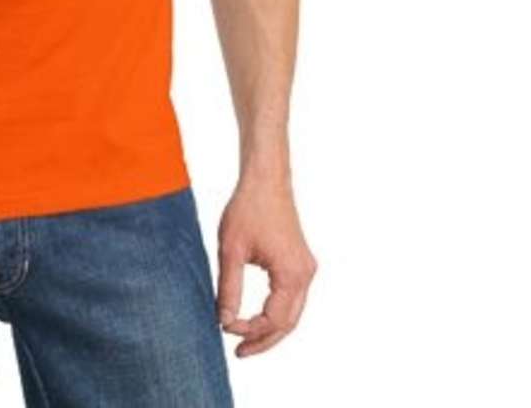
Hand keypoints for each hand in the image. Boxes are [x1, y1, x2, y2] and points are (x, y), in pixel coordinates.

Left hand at [215, 175, 317, 356]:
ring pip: (292, 312)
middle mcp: (305, 275)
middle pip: (288, 323)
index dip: (249, 330)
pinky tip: (256, 316)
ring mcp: (305, 268)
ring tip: (245, 339)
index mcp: (292, 274)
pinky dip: (275, 311)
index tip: (224, 328)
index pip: (273, 319)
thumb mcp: (231, 250)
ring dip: (270, 328)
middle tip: (239, 353)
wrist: (265, 178)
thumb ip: (229, 288)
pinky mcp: (300, 262)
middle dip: (263, 340)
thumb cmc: (247, 208)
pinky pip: (291, 297)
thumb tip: (224, 320)